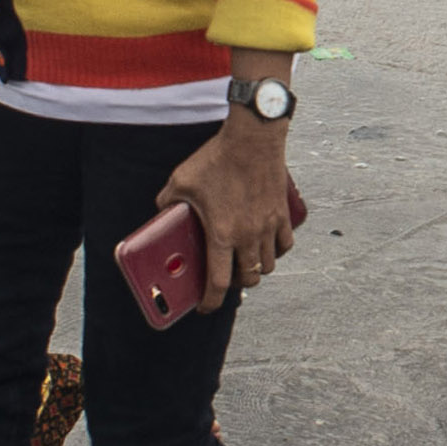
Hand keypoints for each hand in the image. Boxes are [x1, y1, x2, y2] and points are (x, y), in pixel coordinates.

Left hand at [155, 115, 294, 311]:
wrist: (253, 138)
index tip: (205, 307)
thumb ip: (167, 202)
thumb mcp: (181, 181)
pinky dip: (277, 251)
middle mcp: (248, 235)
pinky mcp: (281, 213)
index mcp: (221, 234)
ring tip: (245, 261)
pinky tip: (267, 244)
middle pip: (248, 278)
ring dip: (256, 268)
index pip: (218, 283)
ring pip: (269, 264)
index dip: (210, 302)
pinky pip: (285, 244)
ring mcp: (268, 225)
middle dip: (236, 284)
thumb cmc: (216, 158)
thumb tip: (161, 213)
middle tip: (225, 277)